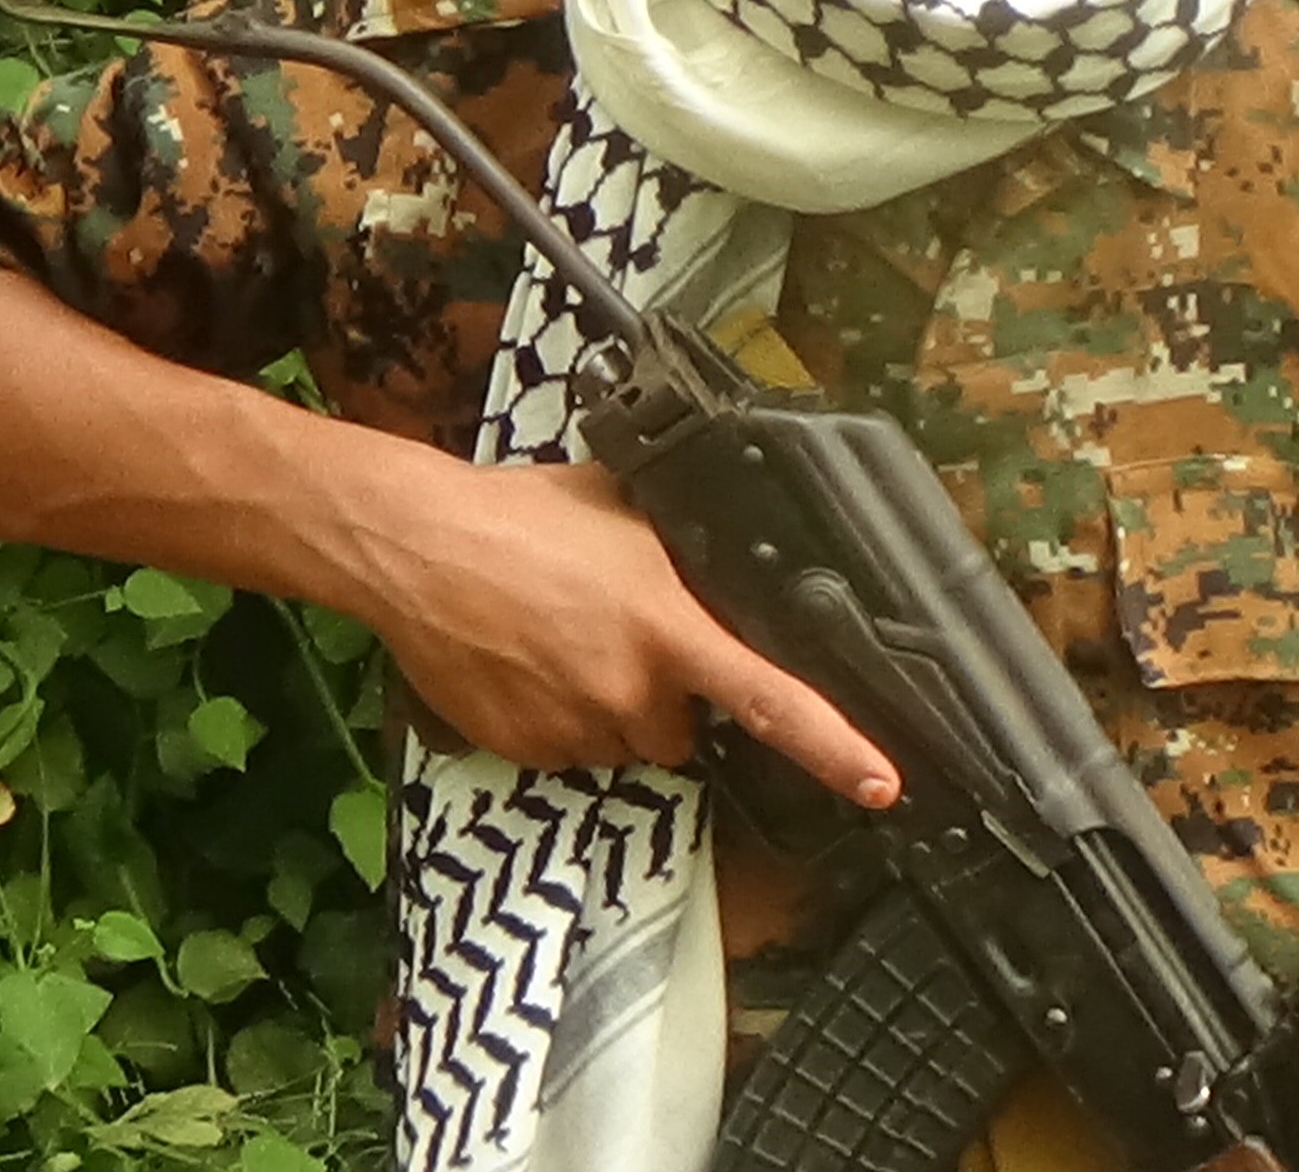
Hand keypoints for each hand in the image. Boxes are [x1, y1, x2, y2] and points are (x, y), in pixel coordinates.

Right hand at [361, 458, 898, 806]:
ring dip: (612, 708)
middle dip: (667, 697)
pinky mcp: (524, 750)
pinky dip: (558, 719)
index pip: (770, 702)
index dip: (836, 749)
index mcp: (670, 628)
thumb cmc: (521, 514)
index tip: (881, 783)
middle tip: (621, 635)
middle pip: (684, 731)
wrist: (417, 547)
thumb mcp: (626, 513)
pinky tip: (528, 663)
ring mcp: (575, 729)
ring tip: (564, 640)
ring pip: (624, 743)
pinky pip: (567, 750)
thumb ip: (684, 551)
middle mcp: (630, 693)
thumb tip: (726, 553)